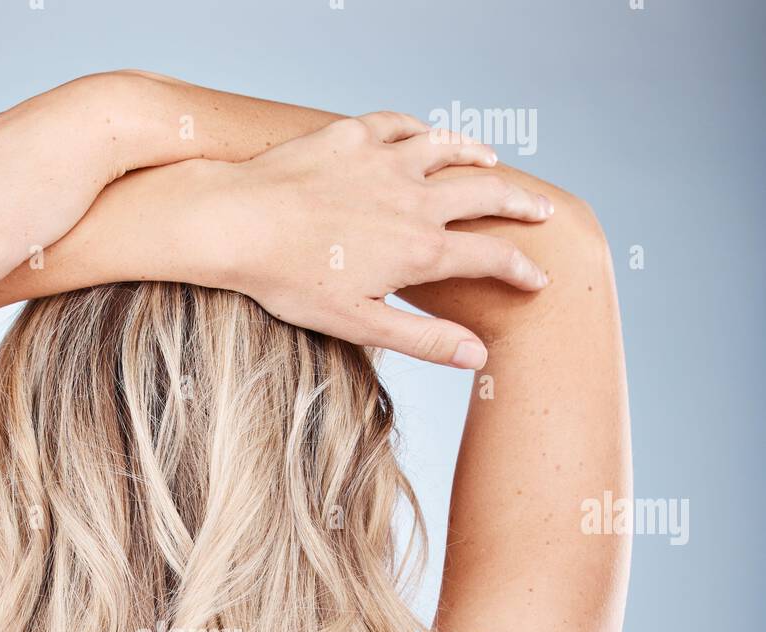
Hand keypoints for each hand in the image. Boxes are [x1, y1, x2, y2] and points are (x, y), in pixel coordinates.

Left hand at [214, 114, 554, 366]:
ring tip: (493, 165)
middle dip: (521, 205)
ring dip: (478, 158)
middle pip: (486, 195)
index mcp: (420, 249)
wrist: (239, 223)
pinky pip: (402, 125)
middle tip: (542, 211)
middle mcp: (414, 198)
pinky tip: (429, 136)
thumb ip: (424, 338)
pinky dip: (424, 131)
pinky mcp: (353, 135)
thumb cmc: (292, 283)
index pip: (490, 258)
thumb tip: (479, 356)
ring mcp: (385, 160)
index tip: (539, 278)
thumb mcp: (361, 324)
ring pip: (449, 149)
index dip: (521, 270)